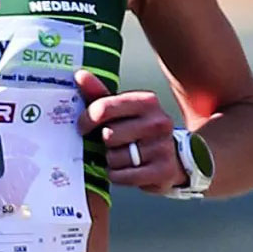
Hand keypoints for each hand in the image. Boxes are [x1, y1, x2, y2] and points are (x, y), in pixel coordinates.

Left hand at [75, 69, 187, 193]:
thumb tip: (80, 75)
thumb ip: (99, 93)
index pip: (104, 108)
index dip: (86, 120)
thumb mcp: (121, 109)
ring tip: (122, 156)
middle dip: (104, 143)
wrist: (172, 157)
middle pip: (108, 136)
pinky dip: (118, 175)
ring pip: (114, 158)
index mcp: (146, 102)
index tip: (83, 127)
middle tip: (112, 144)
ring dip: (111, 161)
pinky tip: (126, 170)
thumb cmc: (138, 130)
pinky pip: (123, 176)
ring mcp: (163, 147)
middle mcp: (158, 122)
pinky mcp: (163, 171)